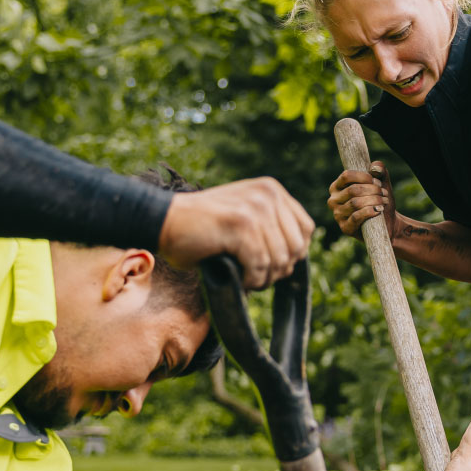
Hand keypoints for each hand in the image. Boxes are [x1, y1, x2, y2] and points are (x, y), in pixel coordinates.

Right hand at [158, 178, 313, 289]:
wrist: (163, 222)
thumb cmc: (202, 229)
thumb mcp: (244, 218)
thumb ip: (271, 228)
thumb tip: (298, 258)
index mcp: (272, 190)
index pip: (306, 230)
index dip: (292, 254)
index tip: (269, 264)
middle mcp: (268, 194)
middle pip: (297, 247)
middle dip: (279, 270)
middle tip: (256, 276)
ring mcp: (255, 208)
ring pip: (280, 260)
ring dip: (263, 278)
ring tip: (245, 278)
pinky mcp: (241, 225)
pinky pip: (261, 266)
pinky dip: (251, 280)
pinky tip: (238, 278)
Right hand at [327, 161, 396, 240]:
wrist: (385, 222)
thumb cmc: (379, 200)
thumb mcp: (381, 183)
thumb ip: (380, 170)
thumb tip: (375, 167)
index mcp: (337, 187)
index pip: (346, 176)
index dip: (364, 177)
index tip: (378, 182)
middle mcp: (333, 200)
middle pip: (353, 190)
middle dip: (372, 190)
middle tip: (384, 193)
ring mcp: (337, 215)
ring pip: (355, 203)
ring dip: (374, 201)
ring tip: (384, 202)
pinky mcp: (345, 227)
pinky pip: (356, 217)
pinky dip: (369, 212)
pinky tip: (379, 210)